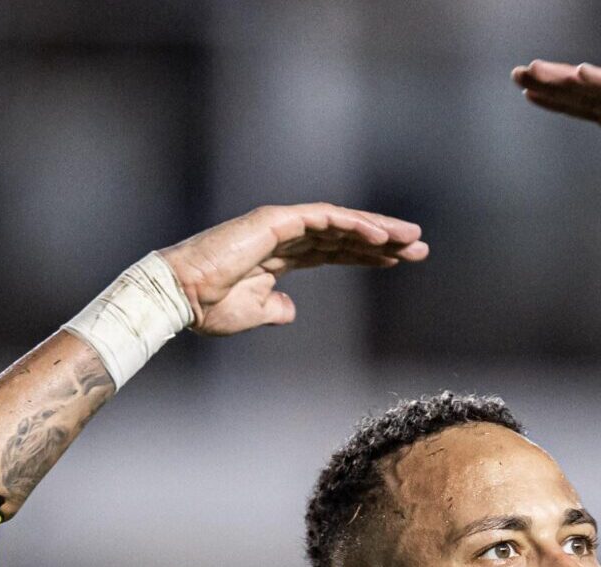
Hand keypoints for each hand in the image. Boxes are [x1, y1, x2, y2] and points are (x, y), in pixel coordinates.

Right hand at [160, 204, 427, 335]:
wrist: (181, 298)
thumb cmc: (209, 307)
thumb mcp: (254, 313)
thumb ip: (275, 309)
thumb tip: (291, 310)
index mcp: (282, 256)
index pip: (334, 251)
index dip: (367, 254)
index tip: (398, 259)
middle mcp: (286, 236)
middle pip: (345, 234)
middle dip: (384, 240)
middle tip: (419, 247)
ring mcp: (282, 225)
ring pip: (342, 222)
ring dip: (379, 229)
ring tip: (411, 239)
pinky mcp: (276, 220)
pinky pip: (325, 218)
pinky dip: (354, 224)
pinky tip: (382, 236)